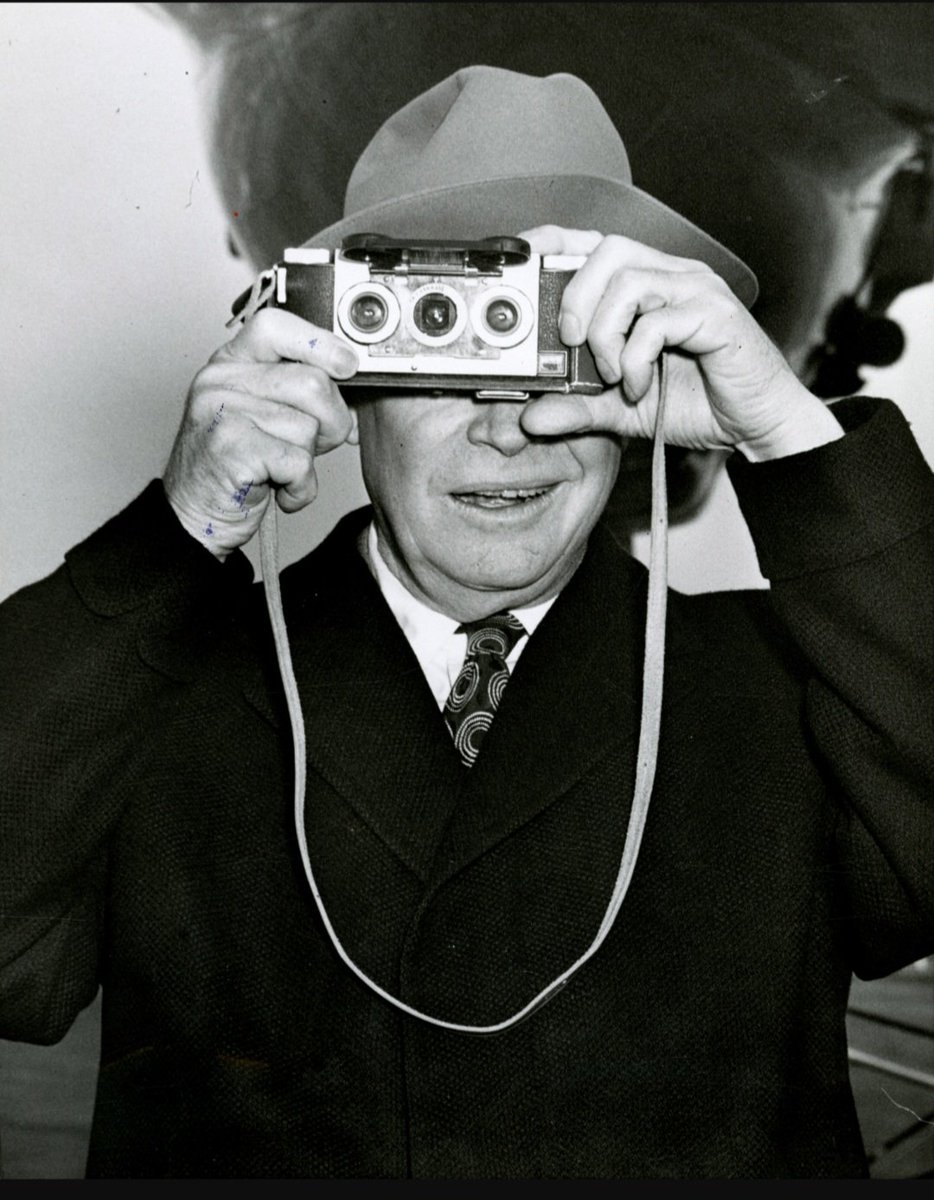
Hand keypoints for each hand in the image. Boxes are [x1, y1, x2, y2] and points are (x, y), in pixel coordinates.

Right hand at [163, 309, 358, 558]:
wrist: (194, 517)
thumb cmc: (235, 467)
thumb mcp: (262, 414)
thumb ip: (296, 389)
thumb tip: (352, 379)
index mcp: (230, 362)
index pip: (277, 326)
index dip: (321, 343)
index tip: (348, 365)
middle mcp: (219, 379)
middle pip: (312, 382)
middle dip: (332, 422)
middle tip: (313, 446)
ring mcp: (221, 412)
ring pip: (309, 426)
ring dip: (310, 460)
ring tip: (281, 470)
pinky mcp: (230, 448)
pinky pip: (298, 462)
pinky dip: (301, 488)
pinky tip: (280, 490)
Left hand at [517, 227, 842, 460]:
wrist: (758, 426)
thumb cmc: (700, 403)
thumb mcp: (622, 409)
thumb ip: (579, 408)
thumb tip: (530, 416)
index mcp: (648, 284)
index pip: (594, 243)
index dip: (553, 242)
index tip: (518, 258)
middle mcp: (672, 275)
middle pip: (607, 249)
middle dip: (574, 296)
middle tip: (570, 343)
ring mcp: (696, 290)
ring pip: (629, 280)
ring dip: (605, 334)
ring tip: (612, 375)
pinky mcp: (715, 315)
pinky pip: (657, 321)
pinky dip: (635, 360)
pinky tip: (639, 387)